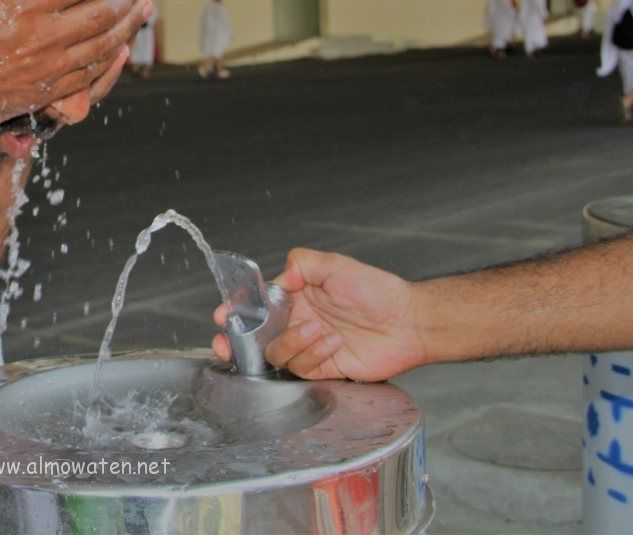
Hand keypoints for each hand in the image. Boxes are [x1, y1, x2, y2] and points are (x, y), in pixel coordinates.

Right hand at [0, 0, 152, 136]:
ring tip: (145, 9)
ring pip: (103, 46)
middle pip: (102, 15)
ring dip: (129, 26)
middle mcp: (40, 38)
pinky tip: (121, 49)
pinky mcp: (42, 94)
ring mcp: (44, 70)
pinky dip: (112, 60)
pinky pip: (89, 77)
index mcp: (19, 5)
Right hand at [211, 248, 426, 380]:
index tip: (223, 315)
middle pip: (256, 338)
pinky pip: (302, 368)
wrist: (408, 322)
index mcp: (296, 298)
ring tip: (317, 329)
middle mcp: (298, 323)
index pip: (258, 306)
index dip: (237, 311)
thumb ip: (301, 263)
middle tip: (228, 344)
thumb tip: (278, 278)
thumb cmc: (378, 291)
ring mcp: (309, 348)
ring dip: (292, 342)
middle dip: (237, 343)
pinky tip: (334, 342)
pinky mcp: (323, 369)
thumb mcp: (335, 264)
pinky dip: (314, 354)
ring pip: (277, 354)